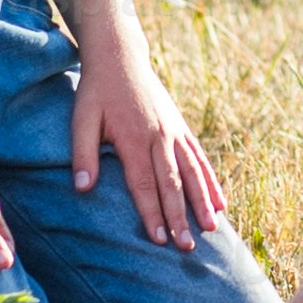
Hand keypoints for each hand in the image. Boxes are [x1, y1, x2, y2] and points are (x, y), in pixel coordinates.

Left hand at [73, 32, 227, 247]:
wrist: (120, 56)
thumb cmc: (96, 91)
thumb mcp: (82, 118)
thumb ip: (83, 154)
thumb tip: (82, 188)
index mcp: (134, 138)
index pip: (144, 184)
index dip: (152, 213)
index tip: (159, 239)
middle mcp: (160, 137)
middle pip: (172, 184)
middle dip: (180, 217)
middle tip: (187, 246)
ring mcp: (174, 132)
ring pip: (193, 172)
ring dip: (202, 202)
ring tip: (213, 228)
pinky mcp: (181, 128)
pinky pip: (199, 159)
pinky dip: (210, 181)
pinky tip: (220, 203)